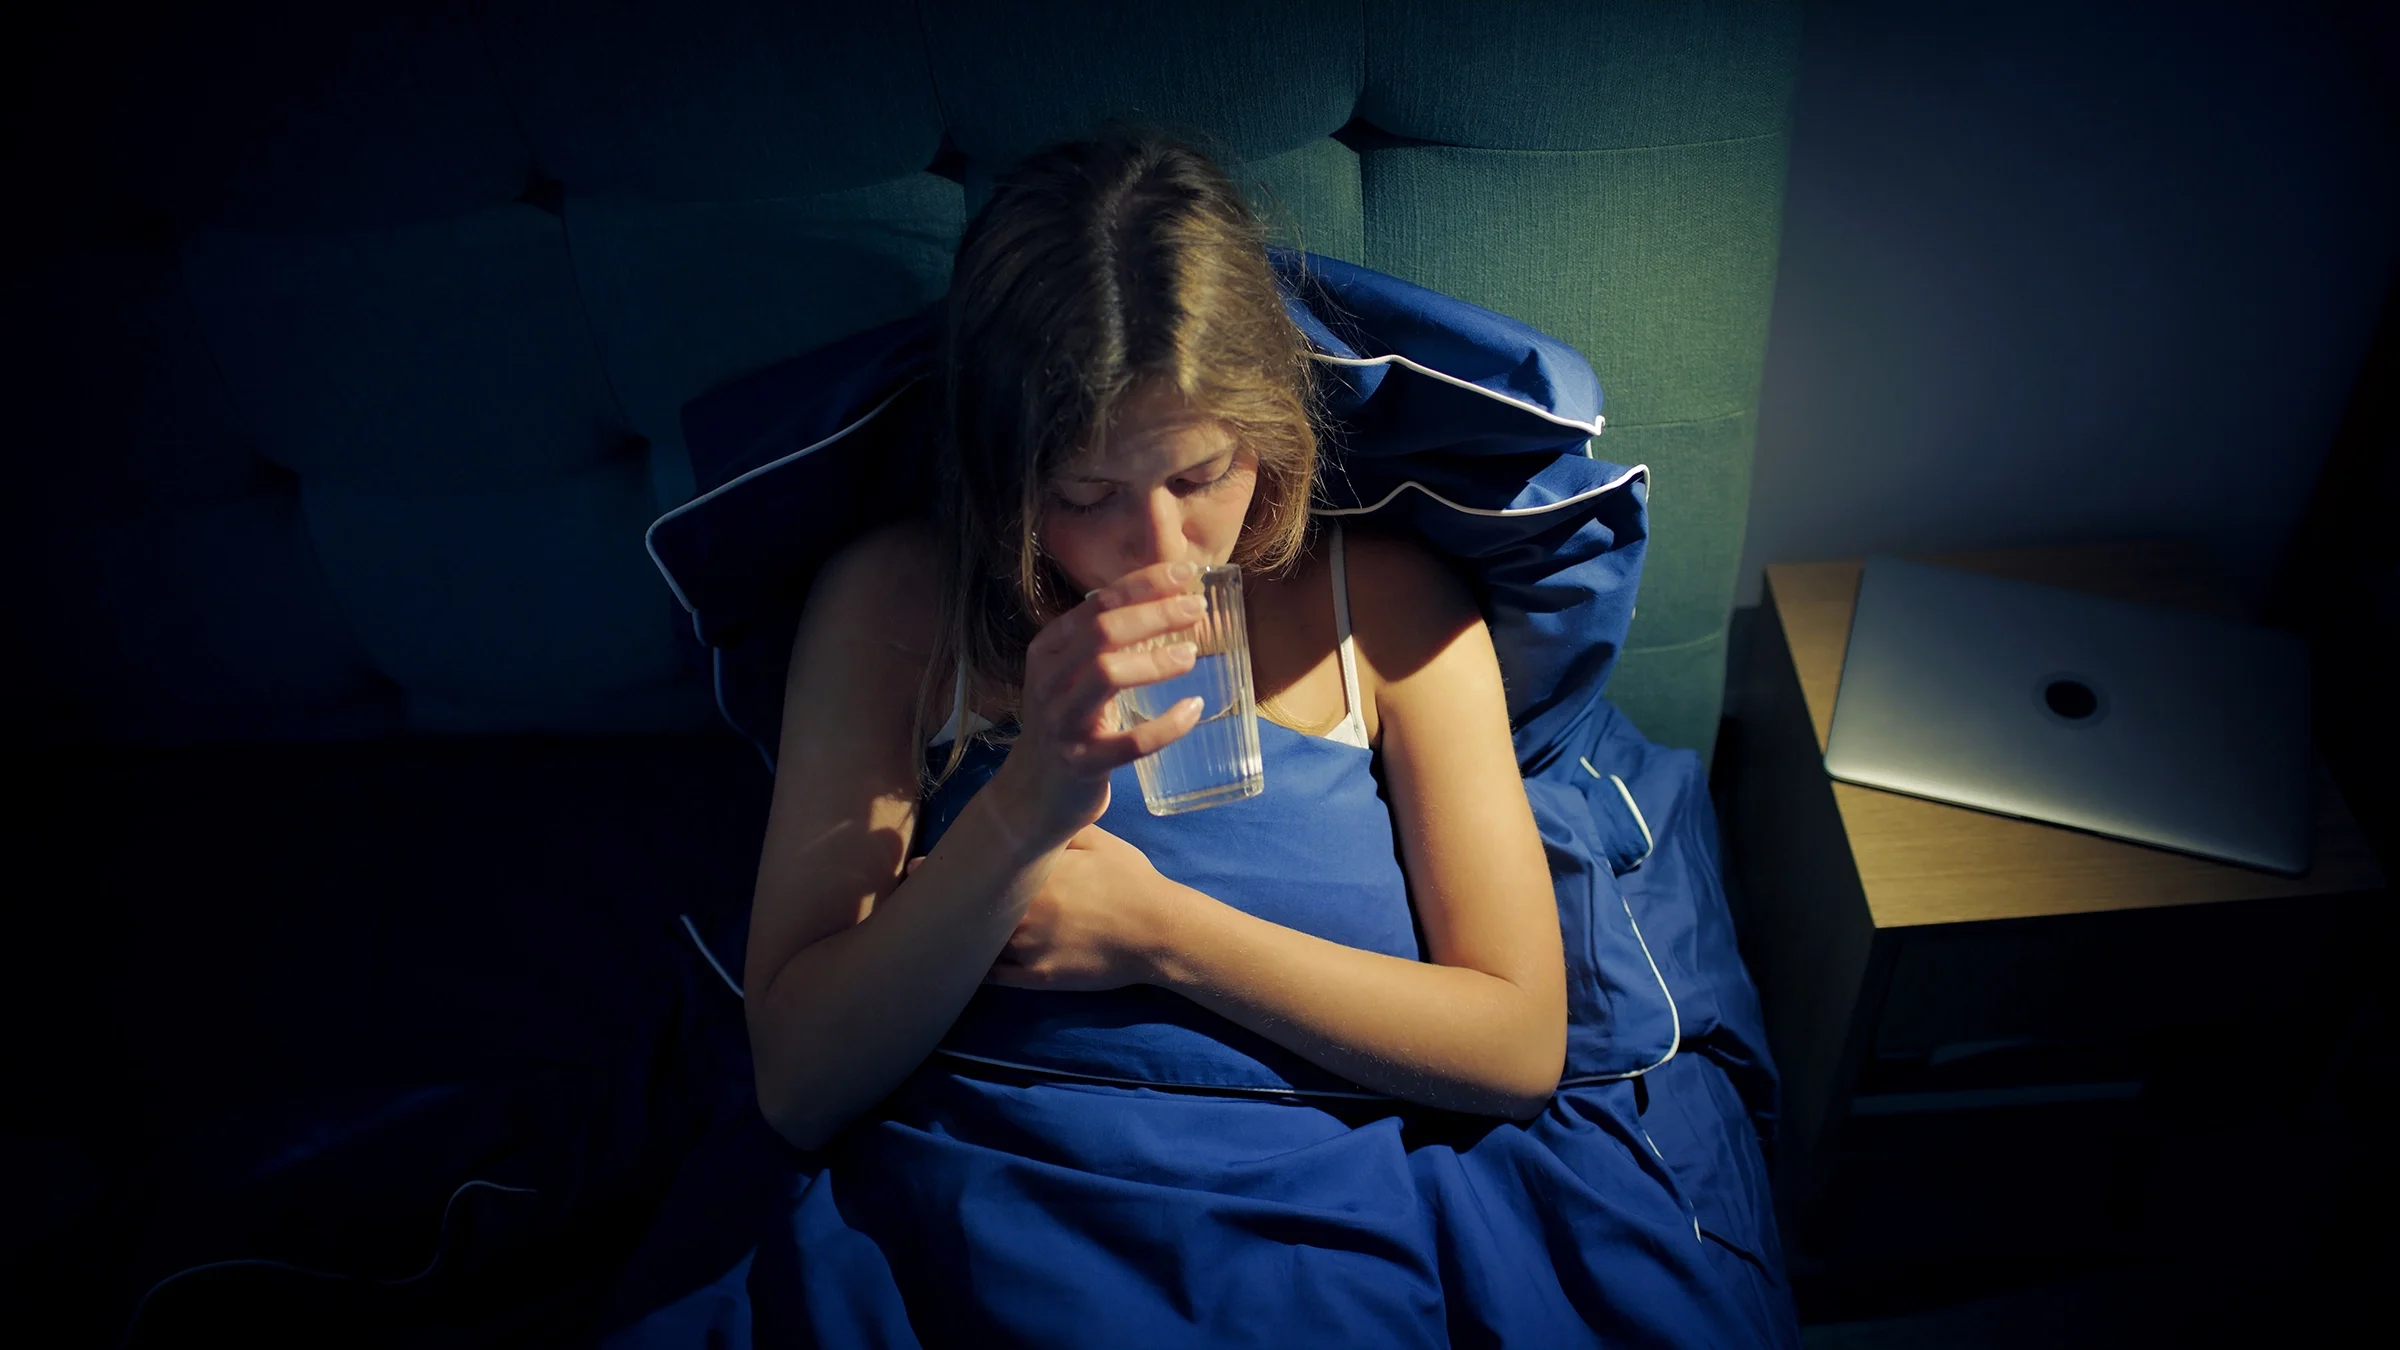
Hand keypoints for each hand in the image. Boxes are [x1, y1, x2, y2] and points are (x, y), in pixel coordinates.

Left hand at [969, 825, 1177, 990]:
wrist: (1158, 932)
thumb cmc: (1131, 882)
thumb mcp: (1098, 841)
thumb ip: (1060, 827)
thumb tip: (1032, 812)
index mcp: (1033, 874)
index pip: (983, 870)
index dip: (968, 869)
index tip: (948, 866)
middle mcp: (1022, 911)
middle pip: (976, 907)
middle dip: (966, 901)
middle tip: (954, 895)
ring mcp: (1028, 948)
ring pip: (982, 941)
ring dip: (974, 932)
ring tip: (962, 926)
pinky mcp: (1037, 977)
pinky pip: (995, 975)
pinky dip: (981, 966)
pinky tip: (975, 956)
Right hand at [983, 561, 1210, 850]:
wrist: (1033, 796)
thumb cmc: (1069, 724)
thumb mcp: (1073, 676)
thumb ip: (1105, 643)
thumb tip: (1168, 599)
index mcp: (1048, 650)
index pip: (1097, 604)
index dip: (1144, 584)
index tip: (1187, 575)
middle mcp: (1047, 681)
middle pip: (1102, 632)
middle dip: (1155, 614)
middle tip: (1197, 610)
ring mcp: (1060, 723)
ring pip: (1107, 676)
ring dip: (1155, 661)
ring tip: (1192, 655)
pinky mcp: (1080, 764)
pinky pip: (1128, 743)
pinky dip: (1166, 726)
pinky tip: (1192, 710)